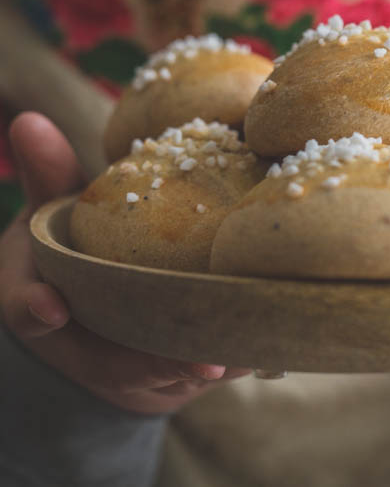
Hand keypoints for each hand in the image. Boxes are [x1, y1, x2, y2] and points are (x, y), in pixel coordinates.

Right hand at [0, 112, 249, 413]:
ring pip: (153, 378)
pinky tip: (258, 355)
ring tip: (242, 360)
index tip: (51, 307)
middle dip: (153, 363)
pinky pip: (182, 378)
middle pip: (106, 362)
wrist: (82, 299)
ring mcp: (116, 365)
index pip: (23, 306)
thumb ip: (48, 172)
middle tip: (201, 362)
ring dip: (197, 371)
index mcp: (38, 296)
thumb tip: (29, 120)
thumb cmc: (71, 244)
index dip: (32, 307)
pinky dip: (218, 368)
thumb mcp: (52, 211)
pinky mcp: (155, 373)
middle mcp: (74, 341)